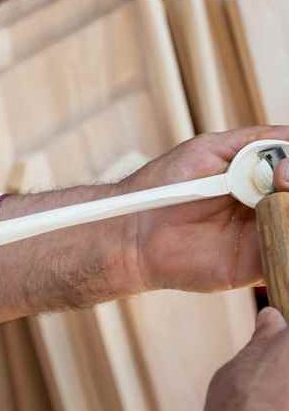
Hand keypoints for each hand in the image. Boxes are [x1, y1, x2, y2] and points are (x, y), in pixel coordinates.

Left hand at [119, 125, 288, 293]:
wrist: (136, 228)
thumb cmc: (169, 183)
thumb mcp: (213, 149)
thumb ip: (258, 143)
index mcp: (266, 177)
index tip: (284, 169)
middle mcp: (271, 206)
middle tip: (281, 181)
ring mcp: (266, 236)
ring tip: (277, 200)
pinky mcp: (257, 267)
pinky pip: (285, 259)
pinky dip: (286, 246)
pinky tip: (278, 228)